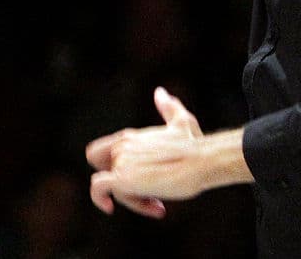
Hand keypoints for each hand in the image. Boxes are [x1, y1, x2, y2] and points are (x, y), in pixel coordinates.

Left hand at [85, 86, 205, 218]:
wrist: (201, 161)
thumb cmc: (195, 144)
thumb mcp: (181, 121)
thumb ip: (168, 107)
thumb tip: (161, 92)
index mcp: (129, 137)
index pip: (98, 153)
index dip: (110, 170)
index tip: (132, 181)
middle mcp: (121, 147)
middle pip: (109, 177)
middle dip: (127, 187)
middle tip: (152, 195)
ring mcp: (120, 161)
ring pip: (110, 187)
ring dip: (133, 199)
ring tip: (159, 204)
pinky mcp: (121, 178)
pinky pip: (99, 189)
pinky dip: (101, 199)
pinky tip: (112, 207)